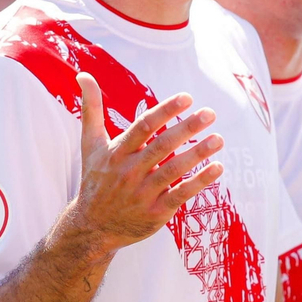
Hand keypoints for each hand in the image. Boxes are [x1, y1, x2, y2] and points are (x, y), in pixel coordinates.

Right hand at [69, 74, 224, 256]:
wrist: (92, 227)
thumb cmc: (96, 179)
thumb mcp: (90, 144)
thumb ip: (91, 109)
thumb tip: (82, 74)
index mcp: (117, 152)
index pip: (143, 127)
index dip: (165, 111)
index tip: (187, 97)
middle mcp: (129, 172)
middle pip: (161, 146)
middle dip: (186, 129)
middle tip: (210, 113)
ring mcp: (143, 193)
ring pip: (173, 171)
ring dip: (197, 154)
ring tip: (219, 138)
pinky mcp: (155, 213)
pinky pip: (180, 195)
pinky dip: (199, 182)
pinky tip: (217, 168)